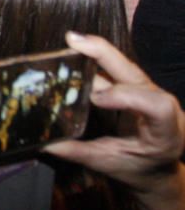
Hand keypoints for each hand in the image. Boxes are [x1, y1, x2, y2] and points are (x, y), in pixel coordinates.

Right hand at [44, 33, 184, 200]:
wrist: (156, 166)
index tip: (95, 99)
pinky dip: (96, 57)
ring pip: (124, 65)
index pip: (157, 106)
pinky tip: (79, 48)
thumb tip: (43, 144)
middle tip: (74, 41)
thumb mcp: (109, 163)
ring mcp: (150, 91)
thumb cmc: (138, 168)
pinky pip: (117, 67)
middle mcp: (163, 105)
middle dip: (105, 54)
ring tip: (71, 42)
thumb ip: (78, 152)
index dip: (126, 96)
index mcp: (166, 131)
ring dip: (97, 52)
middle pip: (137, 73)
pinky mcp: (136, 85)